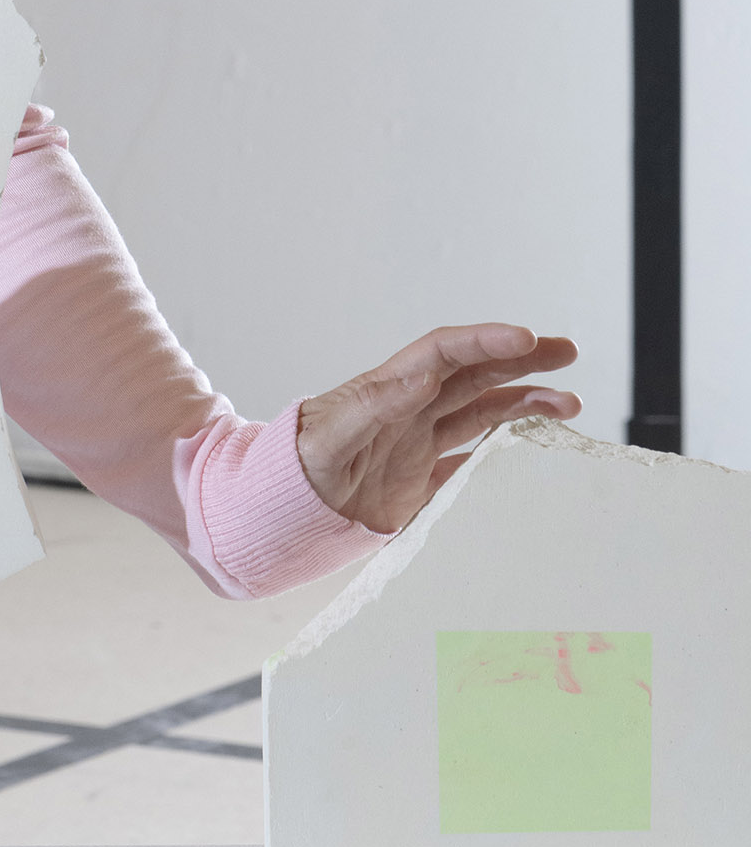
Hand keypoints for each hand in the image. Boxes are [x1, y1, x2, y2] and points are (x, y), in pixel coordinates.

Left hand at [295, 323, 579, 535]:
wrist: (277, 509)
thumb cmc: (294, 465)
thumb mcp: (331, 434)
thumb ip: (375, 405)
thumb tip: (422, 374)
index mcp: (388, 390)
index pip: (444, 353)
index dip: (485, 342)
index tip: (525, 337)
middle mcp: (410, 410)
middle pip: (474, 375)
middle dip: (521, 361)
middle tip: (567, 352)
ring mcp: (418, 444)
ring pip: (482, 415)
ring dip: (524, 406)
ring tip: (567, 404)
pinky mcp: (419, 482)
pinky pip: (471, 462)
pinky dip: (504, 455)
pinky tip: (535, 452)